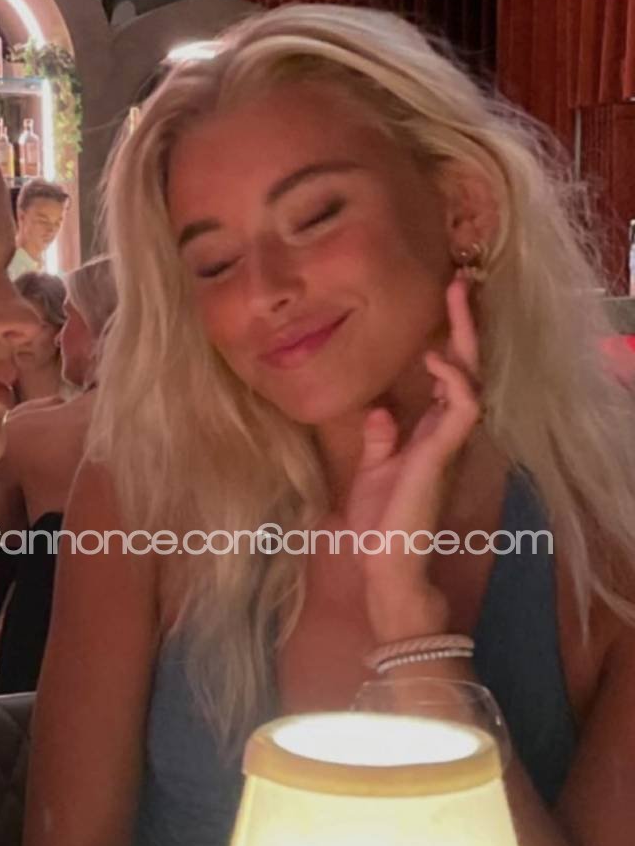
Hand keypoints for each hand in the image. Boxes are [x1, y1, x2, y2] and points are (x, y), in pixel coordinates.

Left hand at [340, 274, 482, 639]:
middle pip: (467, 366)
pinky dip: (453, 378)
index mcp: (432, 432)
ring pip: (472, 377)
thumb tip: (380, 408)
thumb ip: (382, 439)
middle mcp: (447, 432)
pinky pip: (462, 406)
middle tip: (461, 280)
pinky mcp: (443, 453)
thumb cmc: (381, 525)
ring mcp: (449, 441)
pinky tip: (436, 357)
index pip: (449, 375)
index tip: (443, 300)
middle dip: (465, 324)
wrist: (386, 564)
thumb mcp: (374, 471)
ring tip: (456, 298)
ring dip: (465, 337)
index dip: (450, 338)